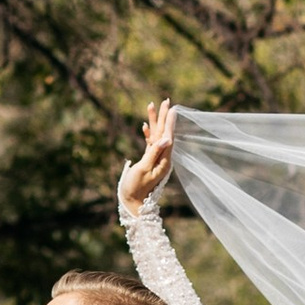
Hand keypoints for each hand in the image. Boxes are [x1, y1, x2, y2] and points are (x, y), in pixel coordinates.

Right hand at [118, 96, 176, 215]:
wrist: (132, 202)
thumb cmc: (136, 187)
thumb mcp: (144, 170)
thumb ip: (154, 153)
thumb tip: (166, 139)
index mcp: (164, 160)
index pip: (168, 137)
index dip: (169, 122)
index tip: (172, 108)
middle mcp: (163, 158)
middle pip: (164, 133)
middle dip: (164, 117)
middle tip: (166, 101)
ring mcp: (156, 159)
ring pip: (157, 136)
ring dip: (155, 122)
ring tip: (152, 106)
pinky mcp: (149, 161)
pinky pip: (150, 144)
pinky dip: (148, 134)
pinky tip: (145, 125)